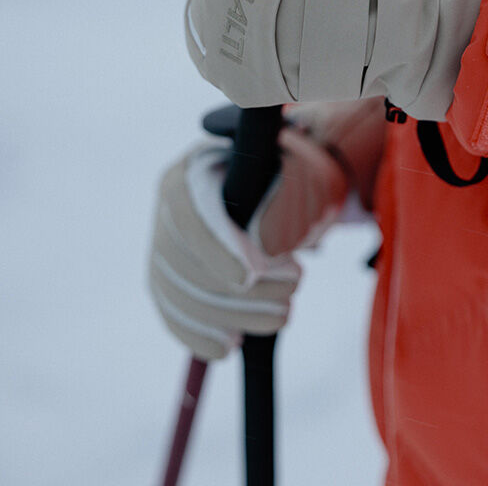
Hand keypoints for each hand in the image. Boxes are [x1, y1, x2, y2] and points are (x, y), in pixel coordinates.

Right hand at [149, 130, 346, 358]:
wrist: (259, 189)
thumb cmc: (277, 178)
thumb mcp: (287, 174)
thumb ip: (282, 199)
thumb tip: (277, 241)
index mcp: (191, 174)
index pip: (191, 217)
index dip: (216, 251)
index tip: (250, 277)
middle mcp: (166, 210)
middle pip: (186, 263)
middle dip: (241, 289)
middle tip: (294, 287)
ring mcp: (160, 247)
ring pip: (179, 294)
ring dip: (234, 314)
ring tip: (283, 314)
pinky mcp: (164, 280)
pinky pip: (171, 314)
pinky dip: (198, 336)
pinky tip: (229, 346)